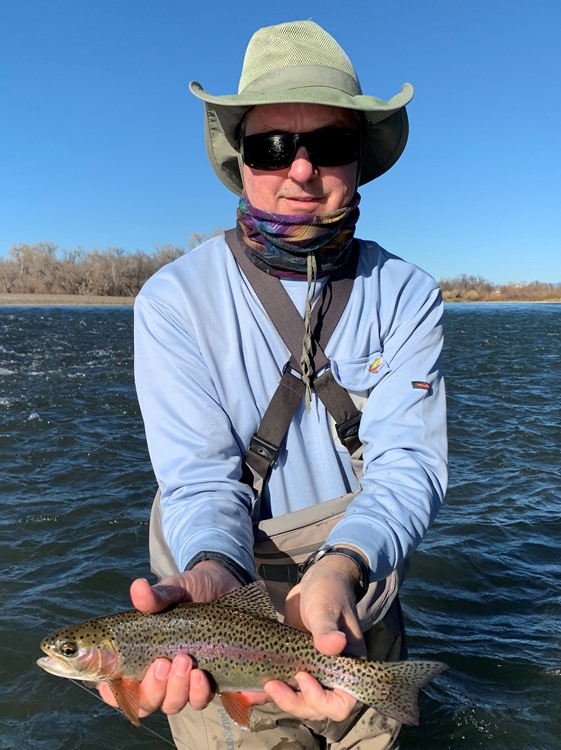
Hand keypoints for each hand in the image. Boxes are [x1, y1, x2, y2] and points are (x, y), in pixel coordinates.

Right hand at [98, 561, 243, 717]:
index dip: (116, 693)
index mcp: (140, 656)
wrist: (224, 586)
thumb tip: (138, 587)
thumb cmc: (190, 590)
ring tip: (186, 661)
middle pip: (146, 703)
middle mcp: (159, 676)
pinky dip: (199, 693)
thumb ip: (156, 596)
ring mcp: (183, 682)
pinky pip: (200, 700)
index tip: (124, 680)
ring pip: (172, 705)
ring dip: (177, 690)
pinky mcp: (208, 682)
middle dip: (154, 689)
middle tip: (164, 663)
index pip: (118, 689)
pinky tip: (203, 676)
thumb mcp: (173, 589)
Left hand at [264, 550, 365, 722]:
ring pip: (298, 700)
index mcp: (347, 666)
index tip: (302, 677)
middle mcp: (331, 675)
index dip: (321, 699)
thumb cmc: (328, 592)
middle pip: (315, 707)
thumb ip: (326, 629)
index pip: (341, 703)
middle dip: (294, 702)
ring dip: (279, 699)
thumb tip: (334, 645)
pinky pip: (283, 684)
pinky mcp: (293, 663)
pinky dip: (266, 691)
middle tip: (272, 685)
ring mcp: (311, 670)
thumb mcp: (325, 608)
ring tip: (260, 687)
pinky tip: (248, 690)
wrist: (316, 580)